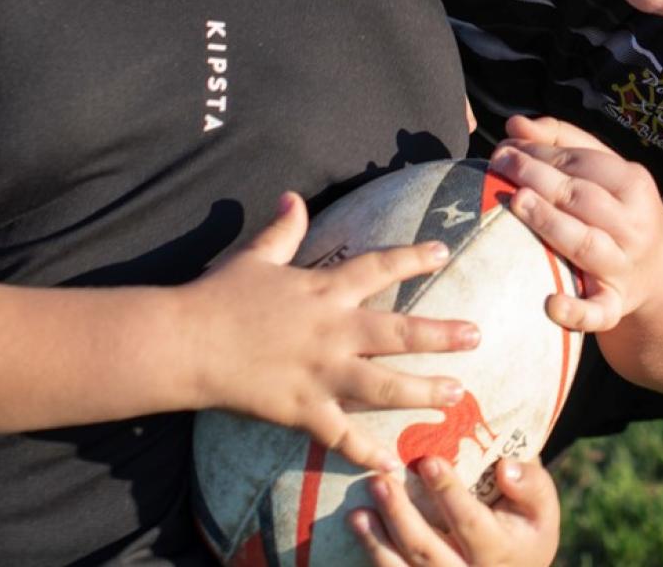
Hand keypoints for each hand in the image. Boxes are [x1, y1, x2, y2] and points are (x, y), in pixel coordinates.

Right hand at [193, 193, 481, 470]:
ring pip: (385, 385)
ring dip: (424, 391)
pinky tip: (393, 465)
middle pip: (399, 331)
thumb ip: (281, 230)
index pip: (379, 267)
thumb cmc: (219, 296)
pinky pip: (342, 435)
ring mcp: (321, 373)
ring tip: (457, 395)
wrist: (186, 342)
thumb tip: (294, 197)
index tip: (444, 252)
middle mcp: (332, 330)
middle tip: (477, 335)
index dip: (413, 257)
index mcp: (323, 290)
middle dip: (442, 334)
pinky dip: (367, 452)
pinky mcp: (303, 409)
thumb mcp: (255, 257)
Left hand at [350, 456, 560, 566]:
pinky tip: (358, 530)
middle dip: (401, 517)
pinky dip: (374, 557)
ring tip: (357, 513)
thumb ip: (531, 485)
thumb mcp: (542, 507)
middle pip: (429, 552)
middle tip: (380, 481)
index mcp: (501, 552)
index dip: (450, 494)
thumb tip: (505, 468)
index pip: (471, 523)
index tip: (429, 462)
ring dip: (377, 542)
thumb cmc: (525, 527)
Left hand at [489, 114, 662, 333]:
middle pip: (582, 197)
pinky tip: (550, 304)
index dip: (541, 151)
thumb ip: (562, 141)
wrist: (661, 271)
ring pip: (586, 244)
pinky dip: (576, 311)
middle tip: (500, 163)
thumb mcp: (604, 170)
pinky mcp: (616, 304)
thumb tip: (515, 124)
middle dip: (539, 177)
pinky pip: (598, 311)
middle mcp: (633, 225)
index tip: (506, 146)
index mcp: (634, 185)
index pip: (583, 162)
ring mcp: (625, 266)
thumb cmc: (618, 209)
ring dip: (550, 223)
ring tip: (517, 202)